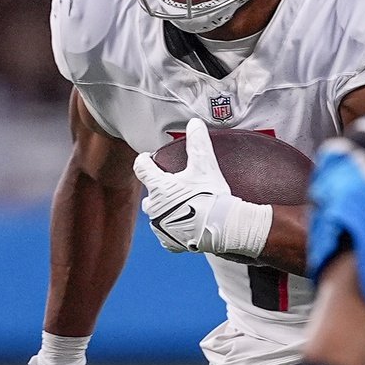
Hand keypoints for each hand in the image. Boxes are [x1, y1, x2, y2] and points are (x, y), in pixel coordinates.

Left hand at [132, 118, 272, 258]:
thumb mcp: (206, 166)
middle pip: (150, 194)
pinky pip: (166, 235)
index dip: (144, 160)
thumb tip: (194, 122)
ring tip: (183, 208)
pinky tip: (185, 227)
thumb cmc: (212, 196)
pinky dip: (174, 230)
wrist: (222, 228)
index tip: (149, 158)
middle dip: (158, 190)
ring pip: (157, 215)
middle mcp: (154, 207)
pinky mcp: (170, 242)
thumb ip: (198, 143)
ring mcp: (160, 226)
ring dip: (166, 210)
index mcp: (158, 187)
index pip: (141, 168)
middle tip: (174, 187)